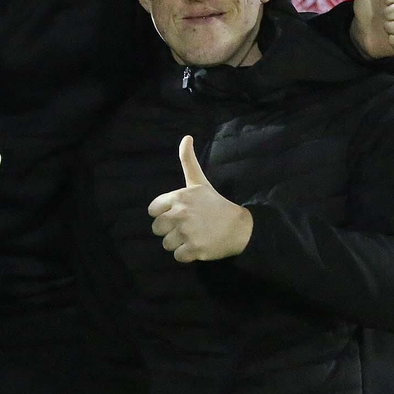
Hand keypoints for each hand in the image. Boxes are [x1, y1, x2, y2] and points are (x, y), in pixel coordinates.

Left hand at [147, 136, 252, 261]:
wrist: (241, 227)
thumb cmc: (216, 204)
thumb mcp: (200, 181)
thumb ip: (188, 160)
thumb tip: (186, 136)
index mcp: (179, 197)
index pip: (153, 211)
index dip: (163, 214)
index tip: (178, 214)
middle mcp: (181, 214)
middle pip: (157, 229)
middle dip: (169, 231)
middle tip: (187, 227)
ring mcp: (187, 233)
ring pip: (166, 244)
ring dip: (178, 243)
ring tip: (194, 236)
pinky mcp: (194, 250)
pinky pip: (177, 256)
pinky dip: (187, 255)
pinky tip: (198, 246)